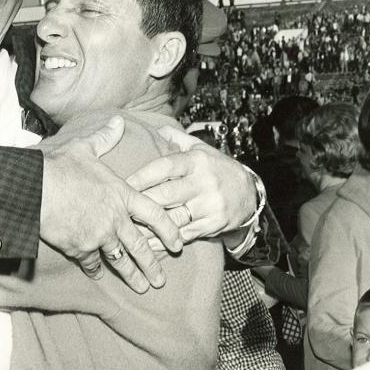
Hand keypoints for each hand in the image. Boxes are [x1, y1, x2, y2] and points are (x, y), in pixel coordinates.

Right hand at [40, 116, 182, 293]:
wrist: (35, 188)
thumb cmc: (60, 166)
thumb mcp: (85, 147)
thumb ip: (105, 138)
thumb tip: (117, 120)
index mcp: (121, 194)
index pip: (155, 214)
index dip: (169, 230)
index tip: (178, 244)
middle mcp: (115, 218)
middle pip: (141, 245)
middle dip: (152, 265)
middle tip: (161, 280)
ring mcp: (98, 235)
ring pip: (120, 260)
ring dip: (131, 275)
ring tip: (141, 287)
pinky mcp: (79, 247)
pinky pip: (92, 263)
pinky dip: (96, 270)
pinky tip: (99, 276)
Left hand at [125, 126, 255, 241]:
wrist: (250, 194)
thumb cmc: (218, 169)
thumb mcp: (202, 150)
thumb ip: (179, 139)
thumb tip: (157, 127)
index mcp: (197, 161)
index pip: (164, 167)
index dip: (141, 176)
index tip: (122, 183)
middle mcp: (204, 182)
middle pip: (165, 194)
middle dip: (140, 202)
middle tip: (118, 207)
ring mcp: (209, 205)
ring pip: (172, 217)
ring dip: (148, 224)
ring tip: (127, 227)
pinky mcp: (213, 224)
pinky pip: (183, 234)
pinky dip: (163, 240)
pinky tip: (146, 242)